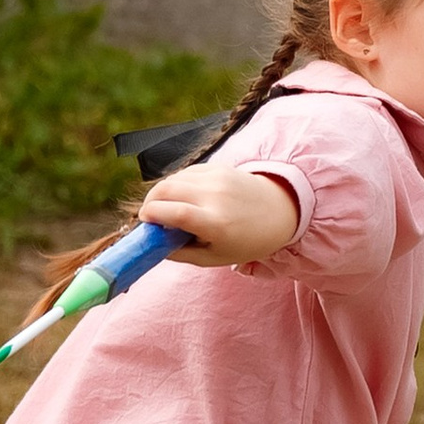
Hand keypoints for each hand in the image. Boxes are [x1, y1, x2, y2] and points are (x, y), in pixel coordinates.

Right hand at [140, 164, 301, 267]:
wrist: (279, 211)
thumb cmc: (245, 241)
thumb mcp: (214, 257)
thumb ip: (180, 252)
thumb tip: (151, 243)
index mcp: (217, 224)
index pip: (177, 213)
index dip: (153, 214)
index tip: (144, 221)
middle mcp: (216, 197)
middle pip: (167, 190)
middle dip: (149, 202)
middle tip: (150, 216)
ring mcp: (218, 178)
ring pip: (173, 179)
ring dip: (161, 193)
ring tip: (166, 208)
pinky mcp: (218, 167)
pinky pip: (185, 172)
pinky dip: (176, 184)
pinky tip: (182, 197)